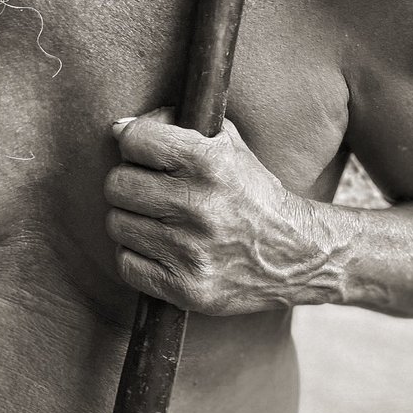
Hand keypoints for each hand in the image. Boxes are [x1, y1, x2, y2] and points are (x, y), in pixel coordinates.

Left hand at [104, 108, 342, 314]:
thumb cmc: (251, 191)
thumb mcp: (227, 144)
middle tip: (148, 189)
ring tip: (157, 219)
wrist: (296, 254)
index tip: (143, 153)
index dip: (133, 143)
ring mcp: (191, 250)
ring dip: (131, 220)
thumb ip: (175, 125)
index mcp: (208, 162)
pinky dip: (136, 255)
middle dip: (128, 183)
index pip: (134, 140)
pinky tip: (159, 248)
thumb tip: (119, 128)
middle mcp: (198, 205)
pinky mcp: (186, 288)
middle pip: (117, 184)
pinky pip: (126, 264)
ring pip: (117, 224)